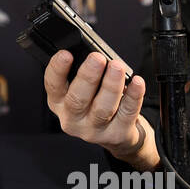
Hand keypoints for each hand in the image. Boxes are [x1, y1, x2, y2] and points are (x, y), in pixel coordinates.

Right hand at [43, 51, 159, 168]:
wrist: (117, 134)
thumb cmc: (96, 103)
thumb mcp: (83, 88)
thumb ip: (82, 74)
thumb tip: (94, 54)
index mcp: (59, 103)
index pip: (53, 86)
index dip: (57, 69)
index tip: (65, 54)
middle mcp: (73, 118)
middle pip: (77, 99)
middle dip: (88, 76)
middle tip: (97, 58)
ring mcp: (94, 130)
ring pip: (102, 108)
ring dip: (110, 86)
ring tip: (117, 67)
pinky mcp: (117, 134)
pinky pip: (127, 114)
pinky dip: (133, 96)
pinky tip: (136, 83)